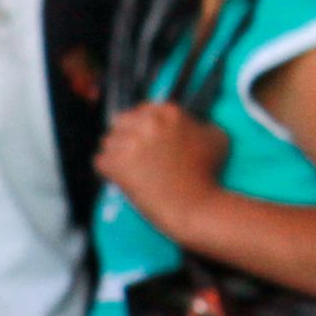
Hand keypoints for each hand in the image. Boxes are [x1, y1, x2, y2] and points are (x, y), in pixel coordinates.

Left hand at [94, 103, 229, 235]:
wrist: (193, 206)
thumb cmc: (206, 175)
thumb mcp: (215, 137)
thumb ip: (198, 123)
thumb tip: (189, 123)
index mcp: (169, 112)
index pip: (143, 109)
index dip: (142, 125)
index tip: (145, 138)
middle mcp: (147, 123)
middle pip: (120, 122)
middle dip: (125, 136)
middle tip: (134, 155)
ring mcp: (129, 142)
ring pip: (108, 141)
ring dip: (115, 154)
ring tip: (130, 169)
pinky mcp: (115, 163)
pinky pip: (100, 161)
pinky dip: (108, 171)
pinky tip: (121, 178)